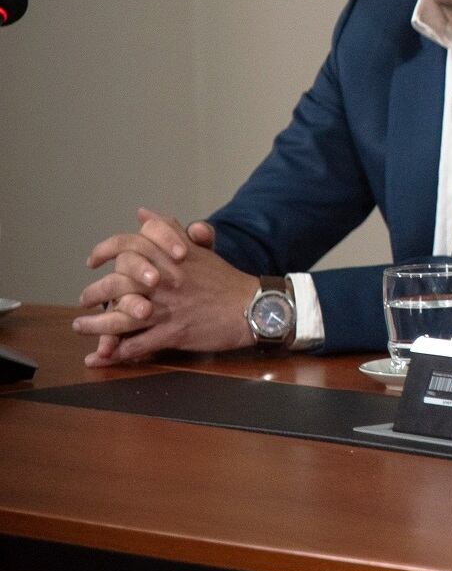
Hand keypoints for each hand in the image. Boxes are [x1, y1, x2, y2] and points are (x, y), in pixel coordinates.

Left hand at [75, 210, 256, 364]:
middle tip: (84, 299)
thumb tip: (143, 214)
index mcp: (173, 258)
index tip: (94, 260)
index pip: (131, 245)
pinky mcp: (175, 334)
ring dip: (96, 326)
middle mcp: (168, 281)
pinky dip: (117, 353)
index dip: (106, 250)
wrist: (253, 307)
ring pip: (121, 318)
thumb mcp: (200, 249)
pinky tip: (103, 356)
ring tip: (80, 326)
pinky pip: (138, 345)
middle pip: (119, 283)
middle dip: (95, 293)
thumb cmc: (225, 280)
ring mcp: (170, 308)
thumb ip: (169, 231)